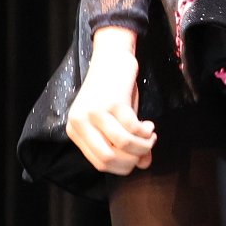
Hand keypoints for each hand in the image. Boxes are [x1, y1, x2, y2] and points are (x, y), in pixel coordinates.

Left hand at [65, 26, 156, 174]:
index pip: (99, 164)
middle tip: (146, 148)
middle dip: (132, 159)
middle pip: (108, 159)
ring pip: (122, 144)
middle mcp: (79, 122)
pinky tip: (149, 125)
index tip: (137, 158)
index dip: (123, 167)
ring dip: (142, 145)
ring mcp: (94, 112)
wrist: (111, 58)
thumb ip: (125, 145)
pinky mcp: (112, 101)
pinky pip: (133, 127)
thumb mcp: (115, 122)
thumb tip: (144, 165)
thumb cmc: (112, 93)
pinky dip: (145, 131)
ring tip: (150, 136)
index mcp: (75, 130)